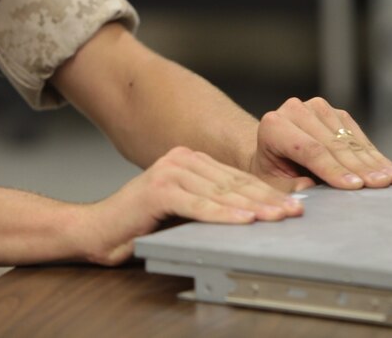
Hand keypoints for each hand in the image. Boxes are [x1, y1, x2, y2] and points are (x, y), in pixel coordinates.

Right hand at [81, 146, 304, 265]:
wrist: (97, 231)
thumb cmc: (141, 226)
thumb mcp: (184, 211)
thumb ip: (211, 206)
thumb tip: (254, 214)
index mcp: (189, 161)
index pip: (236, 178)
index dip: (266, 192)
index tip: (293, 205)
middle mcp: (181, 160)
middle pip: (233, 183)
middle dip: (267, 199)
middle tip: (294, 212)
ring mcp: (169, 171)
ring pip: (220, 193)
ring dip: (252, 208)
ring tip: (277, 218)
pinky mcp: (158, 189)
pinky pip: (198, 205)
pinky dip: (224, 214)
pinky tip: (244, 220)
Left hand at [251, 97, 391, 191]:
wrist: (273, 153)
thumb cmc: (273, 172)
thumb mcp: (274, 184)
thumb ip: (288, 187)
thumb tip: (308, 188)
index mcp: (273, 126)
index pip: (310, 149)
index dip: (334, 168)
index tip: (356, 186)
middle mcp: (294, 110)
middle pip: (333, 142)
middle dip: (359, 167)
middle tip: (381, 185)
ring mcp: (317, 107)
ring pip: (348, 137)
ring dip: (372, 161)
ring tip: (391, 179)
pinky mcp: (335, 112)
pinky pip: (357, 134)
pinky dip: (373, 154)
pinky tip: (389, 169)